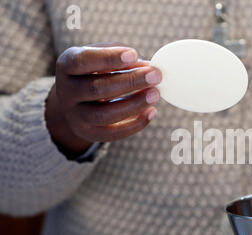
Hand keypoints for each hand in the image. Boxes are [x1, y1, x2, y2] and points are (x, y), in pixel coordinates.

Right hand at [45, 43, 161, 158]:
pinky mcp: (89, 133)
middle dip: (130, 81)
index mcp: (66, 65)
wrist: (75, 101)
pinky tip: (151, 111)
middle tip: (155, 75)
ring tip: (155, 93)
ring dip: (134, 104)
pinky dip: (135, 124)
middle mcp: (66, 92)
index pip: (83, 61)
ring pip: (105, 114)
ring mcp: (76, 115)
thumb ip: (119, 56)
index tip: (133, 54)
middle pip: (98, 88)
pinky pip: (113, 133)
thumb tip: (146, 66)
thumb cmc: (93, 72)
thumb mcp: (99, 56)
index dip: (108, 58)